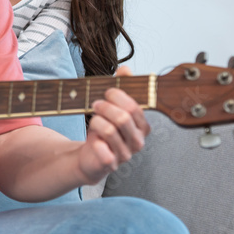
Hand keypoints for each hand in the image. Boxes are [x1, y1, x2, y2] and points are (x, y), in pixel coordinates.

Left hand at [78, 68, 148, 183]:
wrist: (90, 156)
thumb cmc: (103, 130)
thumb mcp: (112, 108)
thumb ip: (120, 88)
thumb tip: (126, 69)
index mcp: (142, 126)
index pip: (134, 107)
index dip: (117, 96)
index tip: (106, 93)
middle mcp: (137, 141)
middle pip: (122, 118)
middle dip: (105, 107)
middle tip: (96, 105)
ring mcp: (125, 154)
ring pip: (110, 131)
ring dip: (96, 121)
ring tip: (93, 119)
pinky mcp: (111, 164)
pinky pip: (105, 152)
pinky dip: (96, 143)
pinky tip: (94, 141)